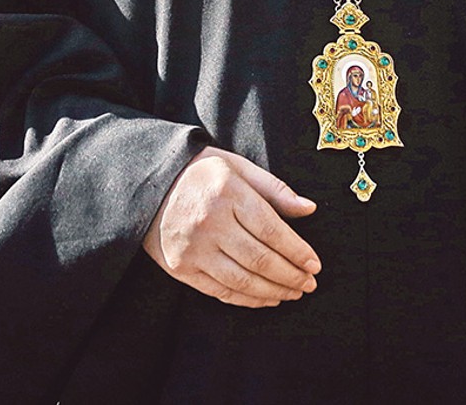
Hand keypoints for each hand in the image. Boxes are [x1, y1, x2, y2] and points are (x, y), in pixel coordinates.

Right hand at [143, 146, 320, 307]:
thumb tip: (309, 209)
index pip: (271, 229)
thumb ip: (274, 188)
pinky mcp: (181, 268)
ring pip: (242, 280)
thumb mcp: (237, 166)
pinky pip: (220, 291)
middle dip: (290, 275)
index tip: (315, 265)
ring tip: (293, 293)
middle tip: (309, 284)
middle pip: (260, 258)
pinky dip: (247, 299)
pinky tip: (267, 298)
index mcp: (228, 192)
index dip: (297, 251)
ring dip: (273, 291)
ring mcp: (193, 248)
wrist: (149, 183)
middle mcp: (210, 222)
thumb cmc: (201, 172)